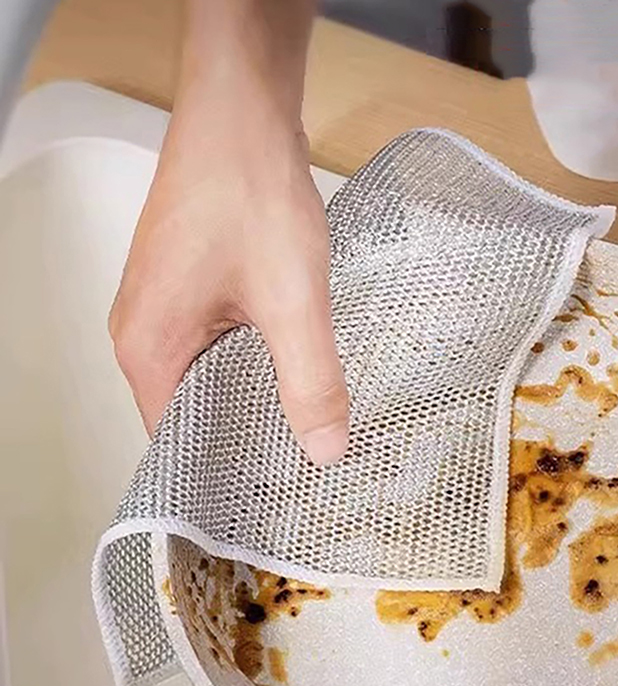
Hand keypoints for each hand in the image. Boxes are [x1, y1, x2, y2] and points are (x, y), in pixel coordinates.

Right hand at [108, 0, 348, 464]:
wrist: (243, 112)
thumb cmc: (249, 194)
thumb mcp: (292, 301)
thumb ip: (310, 380)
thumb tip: (325, 450)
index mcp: (148, 349)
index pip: (175, 441)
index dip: (224, 470)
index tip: (271, 493)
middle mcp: (145, 334)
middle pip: (192, 411)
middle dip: (246, 437)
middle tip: (302, 468)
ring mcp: (166, 307)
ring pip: (209, 377)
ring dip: (255, 397)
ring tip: (306, 430)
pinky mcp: (192, 287)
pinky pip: (218, 345)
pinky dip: (255, 363)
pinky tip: (296, 373)